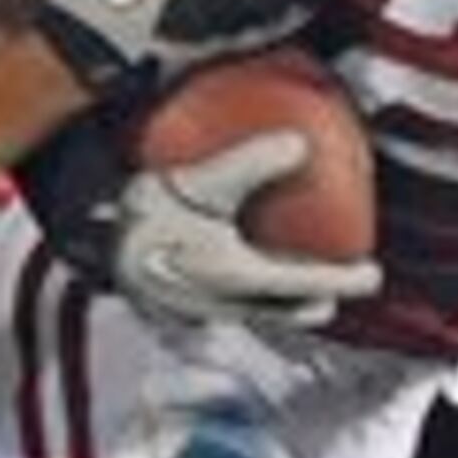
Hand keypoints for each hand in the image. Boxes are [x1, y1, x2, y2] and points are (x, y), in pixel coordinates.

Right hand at [104, 130, 383, 331]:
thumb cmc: (140, 211)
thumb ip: (251, 161)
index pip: (305, 282)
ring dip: (277, 307)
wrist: (84, 237)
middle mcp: (218, 301)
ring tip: (291, 292)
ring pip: (249, 314)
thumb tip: (300, 143)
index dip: (344, 280)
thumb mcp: (199, 177)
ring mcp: (192, 309)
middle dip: (312, 305)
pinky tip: (227, 280)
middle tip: (334, 292)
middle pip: (280, 311)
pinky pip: (218, 309)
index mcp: (235, 275)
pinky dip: (239, 300)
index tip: (373, 274)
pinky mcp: (169, 308)